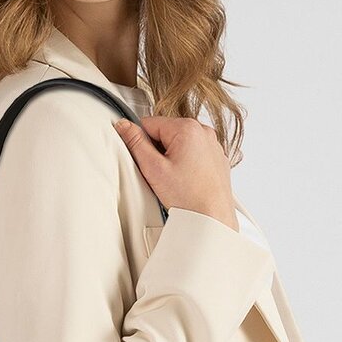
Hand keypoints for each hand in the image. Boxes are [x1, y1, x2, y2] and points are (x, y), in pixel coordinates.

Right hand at [111, 115, 237, 230]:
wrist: (213, 218)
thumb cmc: (189, 198)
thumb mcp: (153, 168)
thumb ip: (135, 143)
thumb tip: (124, 125)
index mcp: (187, 128)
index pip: (150, 123)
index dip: (140, 141)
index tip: (144, 159)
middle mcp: (203, 132)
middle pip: (166, 132)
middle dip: (158, 150)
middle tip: (160, 174)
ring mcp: (213, 145)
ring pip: (180, 143)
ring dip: (172, 157)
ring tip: (175, 179)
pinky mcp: (217, 158)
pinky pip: (194, 153)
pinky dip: (186, 164)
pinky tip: (186, 181)